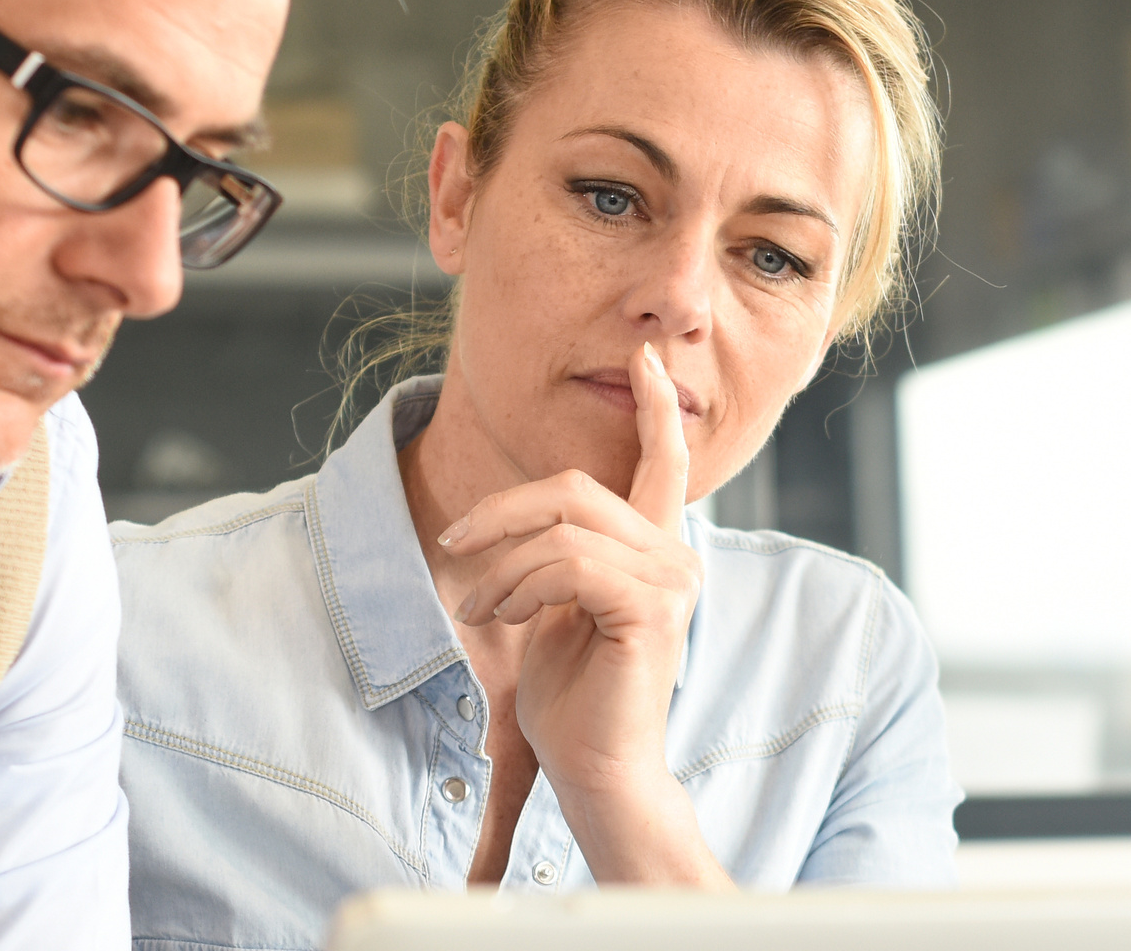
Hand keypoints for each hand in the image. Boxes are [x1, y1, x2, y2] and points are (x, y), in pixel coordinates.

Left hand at [443, 343, 720, 886]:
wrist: (597, 772)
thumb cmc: (573, 703)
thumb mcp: (556, 611)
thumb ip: (561, 558)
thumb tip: (528, 520)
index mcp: (658, 552)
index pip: (664, 464)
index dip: (655, 407)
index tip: (644, 358)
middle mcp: (676, 558)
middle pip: (576, 489)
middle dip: (501, 511)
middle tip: (453, 545)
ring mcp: (671, 581)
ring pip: (564, 528)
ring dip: (501, 566)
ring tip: (477, 609)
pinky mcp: (652, 609)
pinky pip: (568, 565)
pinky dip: (519, 587)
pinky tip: (504, 618)